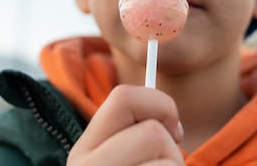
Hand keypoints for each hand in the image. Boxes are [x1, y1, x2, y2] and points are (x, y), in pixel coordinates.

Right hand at [67, 84, 183, 165]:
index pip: (123, 98)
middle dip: (171, 148)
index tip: (173, 127)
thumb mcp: (122, 157)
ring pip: (169, 160)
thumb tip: (171, 119)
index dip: (159, 103)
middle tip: (165, 164)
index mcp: (83, 150)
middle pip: (153, 132)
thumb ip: (135, 134)